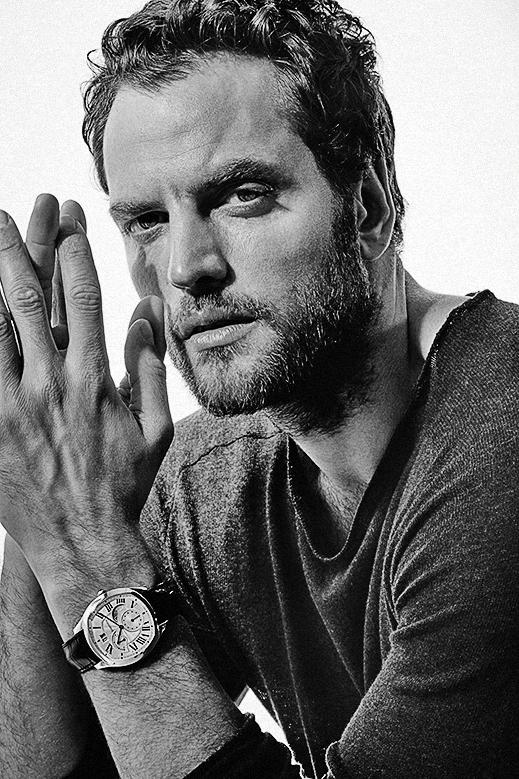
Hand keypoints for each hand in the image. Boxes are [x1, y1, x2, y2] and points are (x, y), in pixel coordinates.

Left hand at [0, 196, 172, 597]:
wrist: (83, 542)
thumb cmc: (123, 484)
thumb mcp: (156, 428)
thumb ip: (149, 365)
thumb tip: (148, 311)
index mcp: (94, 379)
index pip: (82, 298)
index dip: (74, 251)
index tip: (69, 220)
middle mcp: (51, 383)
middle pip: (29, 299)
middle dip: (21, 248)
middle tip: (11, 210)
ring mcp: (14, 404)